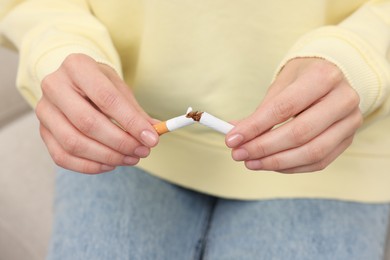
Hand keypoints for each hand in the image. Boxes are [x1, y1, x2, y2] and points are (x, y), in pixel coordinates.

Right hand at [35, 54, 158, 173]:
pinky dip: (90, 166)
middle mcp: (54, 86)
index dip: (131, 122)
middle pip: (88, 123)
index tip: (152, 138)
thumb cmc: (99, 85)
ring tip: (131, 158)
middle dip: (120, 142)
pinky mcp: (42, 132)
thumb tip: (155, 132)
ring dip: (107, 156)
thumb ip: (135, 111)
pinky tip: (111, 164)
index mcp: (77, 66)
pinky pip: (63, 157)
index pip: (106, 98)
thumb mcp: (119, 88)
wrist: (72, 82)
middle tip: (142, 151)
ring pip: (73, 143)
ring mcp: (44, 110)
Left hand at [226, 58, 362, 172]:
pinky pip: (319, 162)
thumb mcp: (280, 85)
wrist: (332, 77)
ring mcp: (350, 122)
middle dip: (264, 148)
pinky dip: (291, 167)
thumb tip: (235, 134)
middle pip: (300, 133)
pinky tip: (270, 164)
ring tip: (251, 162)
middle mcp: (343, 99)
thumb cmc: (303, 79)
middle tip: (239, 154)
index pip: (284, 107)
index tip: (232, 139)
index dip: (256, 126)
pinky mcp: (348, 140)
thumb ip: (260, 112)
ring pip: (312, 152)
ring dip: (276, 162)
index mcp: (324, 76)